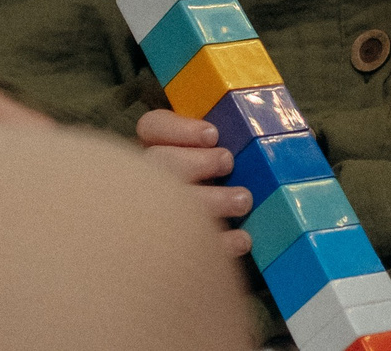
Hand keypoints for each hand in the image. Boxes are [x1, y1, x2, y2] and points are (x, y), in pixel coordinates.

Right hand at [135, 108, 254, 257]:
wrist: (187, 262)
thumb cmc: (206, 194)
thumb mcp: (205, 164)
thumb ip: (213, 149)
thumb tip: (244, 131)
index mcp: (153, 152)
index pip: (151, 127)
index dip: (180, 128)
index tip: (214, 135)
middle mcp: (146, 180)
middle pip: (159, 162)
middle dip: (198, 160)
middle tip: (228, 162)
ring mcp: (152, 217)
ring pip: (171, 204)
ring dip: (212, 200)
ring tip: (243, 201)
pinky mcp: (167, 253)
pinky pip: (188, 248)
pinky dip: (219, 244)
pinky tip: (243, 239)